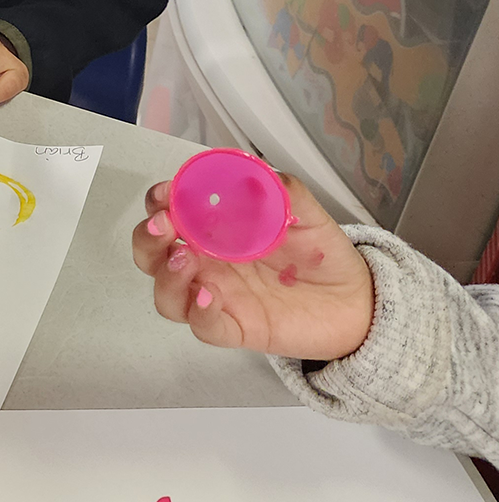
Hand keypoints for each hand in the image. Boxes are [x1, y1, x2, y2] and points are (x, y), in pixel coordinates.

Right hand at [132, 172, 374, 361]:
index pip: (168, 212)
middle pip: (152, 255)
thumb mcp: (304, 213)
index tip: (166, 192)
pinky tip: (209, 296)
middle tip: (162, 226)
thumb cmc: (319, 254)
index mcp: (211, 231)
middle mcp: (204, 264)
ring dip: (166, 276)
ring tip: (185, 260)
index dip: (158, 201)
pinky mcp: (235, 328)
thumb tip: (260, 173)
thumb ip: (283, 191)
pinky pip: (204, 327)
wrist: (354, 301)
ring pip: (167, 295)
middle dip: (147, 239)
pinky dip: (199, 313)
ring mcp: (216, 297)